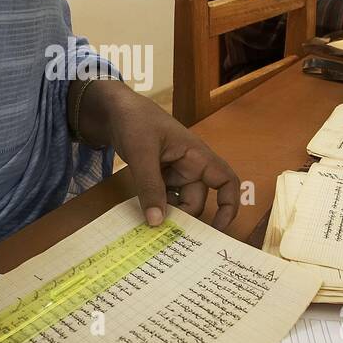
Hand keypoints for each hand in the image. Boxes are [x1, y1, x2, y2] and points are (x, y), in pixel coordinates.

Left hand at [73, 81, 240, 230]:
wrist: (113, 109)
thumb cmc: (134, 121)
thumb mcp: (141, 153)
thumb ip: (150, 187)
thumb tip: (157, 222)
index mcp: (197, 155)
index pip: (226, 180)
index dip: (229, 205)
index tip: (218, 229)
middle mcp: (190, 166)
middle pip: (197, 200)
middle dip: (184, 217)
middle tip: (164, 232)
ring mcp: (174, 172)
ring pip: (179, 202)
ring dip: (168, 214)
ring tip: (150, 226)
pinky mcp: (160, 176)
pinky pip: (163, 198)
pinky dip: (156, 207)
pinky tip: (143, 214)